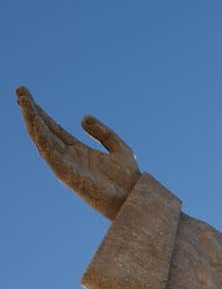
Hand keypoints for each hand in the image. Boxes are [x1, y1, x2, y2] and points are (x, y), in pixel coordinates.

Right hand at [16, 86, 139, 219]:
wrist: (134, 198)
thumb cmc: (128, 179)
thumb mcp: (118, 148)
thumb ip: (103, 133)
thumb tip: (83, 118)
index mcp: (78, 151)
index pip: (54, 129)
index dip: (42, 113)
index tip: (29, 97)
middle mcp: (69, 157)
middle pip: (45, 131)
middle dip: (31, 112)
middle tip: (20, 90)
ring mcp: (66, 165)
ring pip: (42, 140)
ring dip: (31, 120)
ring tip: (23, 101)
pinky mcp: (66, 174)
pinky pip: (49, 153)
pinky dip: (40, 138)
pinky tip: (34, 123)